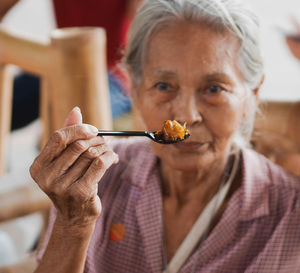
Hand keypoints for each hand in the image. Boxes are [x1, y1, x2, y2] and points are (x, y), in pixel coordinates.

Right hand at [30, 107, 118, 226]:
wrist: (76, 217)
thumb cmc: (70, 183)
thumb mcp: (64, 161)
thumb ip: (68, 136)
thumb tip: (76, 111)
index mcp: (38, 167)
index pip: (59, 137)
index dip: (79, 129)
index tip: (94, 129)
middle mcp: (47, 178)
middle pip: (78, 145)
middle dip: (96, 139)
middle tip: (105, 140)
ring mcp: (63, 187)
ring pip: (91, 154)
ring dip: (105, 148)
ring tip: (109, 150)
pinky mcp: (82, 192)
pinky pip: (100, 164)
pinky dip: (110, 157)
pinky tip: (114, 158)